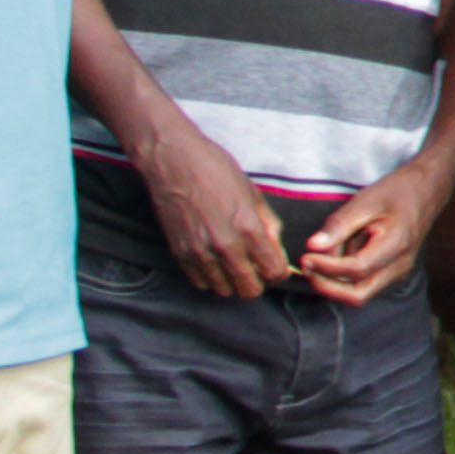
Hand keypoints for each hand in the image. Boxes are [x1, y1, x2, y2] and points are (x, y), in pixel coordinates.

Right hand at [135, 114, 289, 298]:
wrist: (175, 163)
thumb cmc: (217, 171)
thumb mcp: (254, 194)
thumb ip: (269, 226)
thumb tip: (277, 250)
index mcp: (248, 229)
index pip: (273, 272)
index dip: (279, 271)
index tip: (276, 265)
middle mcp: (224, 247)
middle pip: (249, 289)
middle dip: (258, 281)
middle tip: (256, 267)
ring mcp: (200, 253)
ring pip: (224, 290)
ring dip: (233, 281)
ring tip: (234, 264)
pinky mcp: (180, 254)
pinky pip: (200, 282)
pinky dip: (211, 278)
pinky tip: (214, 261)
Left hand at [298, 154, 452, 307]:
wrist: (426, 192)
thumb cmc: (397, 192)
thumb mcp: (366, 200)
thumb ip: (339, 225)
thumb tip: (312, 246)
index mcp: (397, 245)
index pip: (356, 270)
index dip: (327, 267)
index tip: (305, 256)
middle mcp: (400, 267)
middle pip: (358, 295)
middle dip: (327, 286)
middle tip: (307, 266)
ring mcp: (398, 273)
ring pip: (358, 293)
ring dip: (335, 280)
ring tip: (324, 253)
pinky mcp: (392, 274)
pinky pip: (363, 285)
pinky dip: (344, 277)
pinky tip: (339, 255)